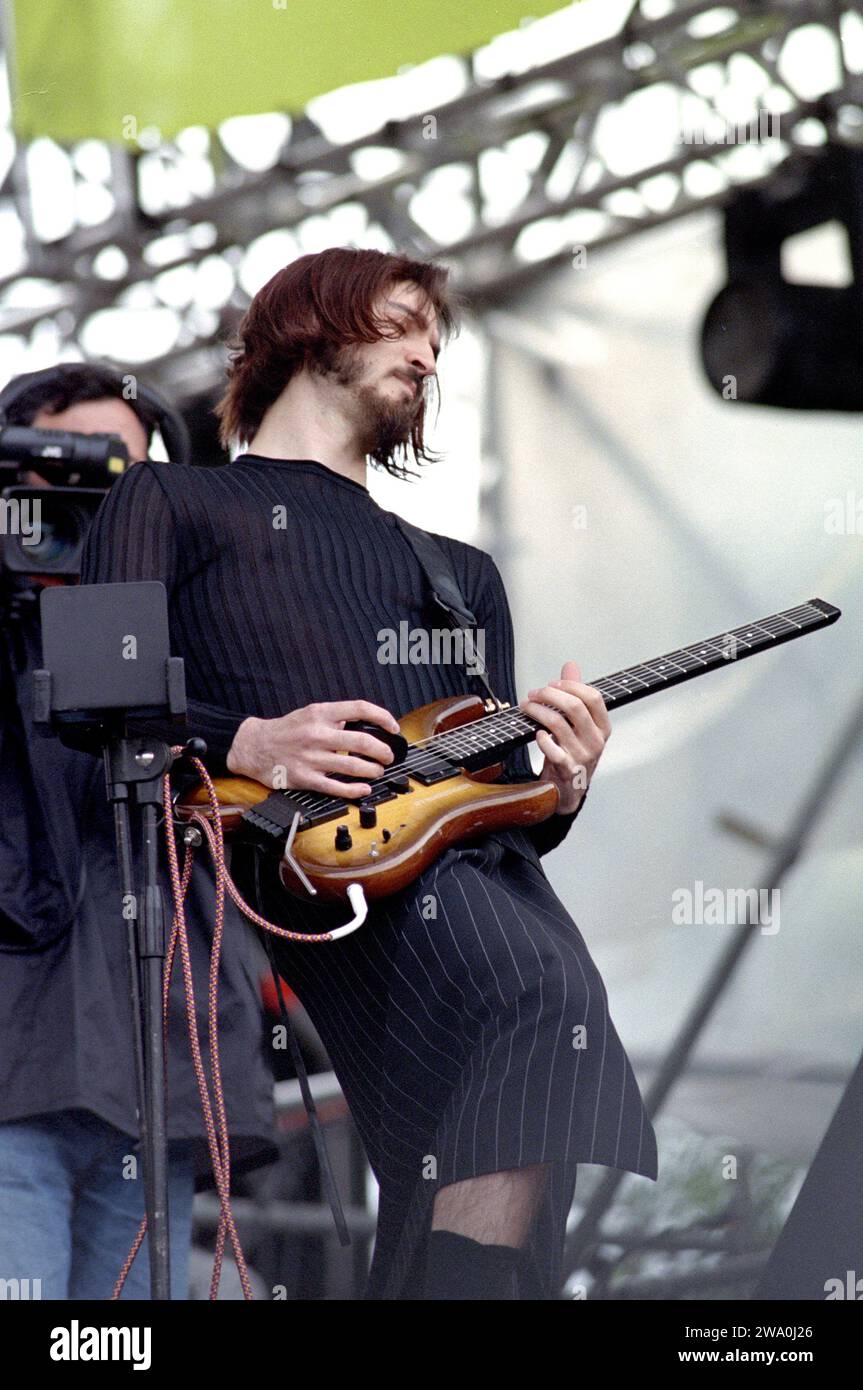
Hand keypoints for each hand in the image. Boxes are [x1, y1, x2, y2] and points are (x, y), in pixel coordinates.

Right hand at [226, 699, 400, 798]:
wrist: (253, 745)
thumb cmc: (285, 730)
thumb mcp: (310, 713)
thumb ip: (336, 717)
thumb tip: (365, 725)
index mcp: (321, 713)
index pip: (360, 709)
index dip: (383, 717)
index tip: (393, 727)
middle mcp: (317, 734)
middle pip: (362, 742)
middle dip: (383, 751)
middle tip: (388, 756)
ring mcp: (312, 758)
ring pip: (353, 767)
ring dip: (373, 771)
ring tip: (377, 771)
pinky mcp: (306, 778)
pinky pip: (336, 787)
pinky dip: (355, 790)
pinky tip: (363, 789)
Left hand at [518, 660, 610, 814]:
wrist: (568, 789)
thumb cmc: (573, 753)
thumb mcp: (579, 725)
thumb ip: (575, 694)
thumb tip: (570, 666)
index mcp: (602, 727)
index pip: (594, 697)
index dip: (571, 686)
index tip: (553, 684)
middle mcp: (596, 741)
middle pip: (574, 707)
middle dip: (549, 695)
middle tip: (534, 694)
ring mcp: (582, 756)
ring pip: (558, 724)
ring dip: (537, 711)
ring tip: (526, 707)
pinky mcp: (566, 769)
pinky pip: (552, 750)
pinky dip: (541, 738)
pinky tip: (536, 733)